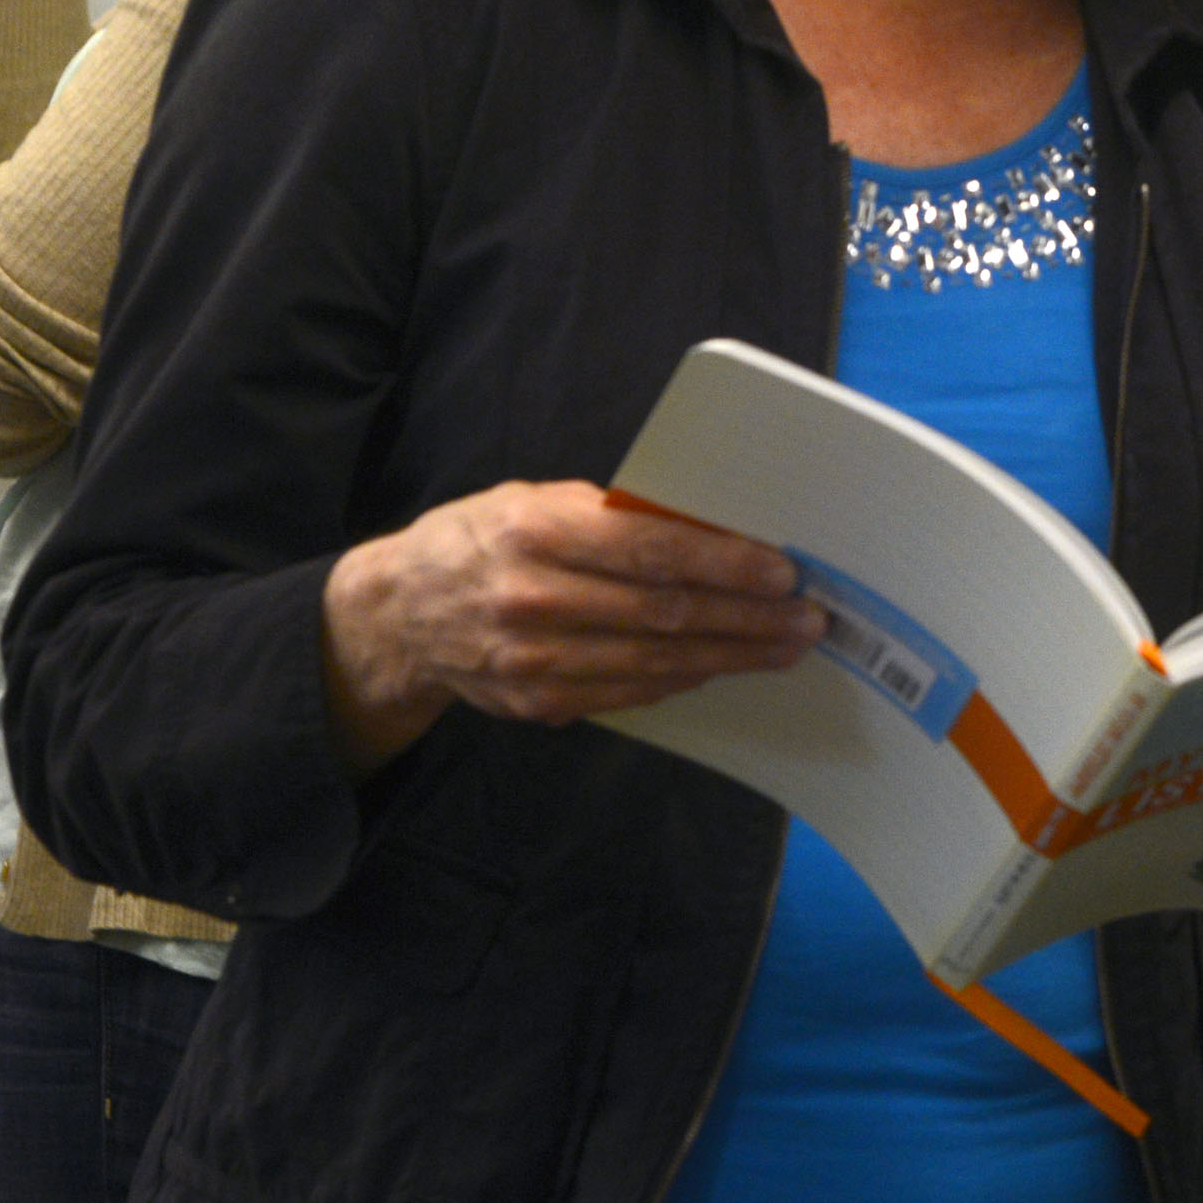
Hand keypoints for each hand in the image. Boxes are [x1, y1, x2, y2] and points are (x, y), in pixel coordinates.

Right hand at [318, 482, 825, 773]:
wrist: (397, 613)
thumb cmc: (481, 540)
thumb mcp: (532, 501)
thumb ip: (609, 517)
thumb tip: (706, 530)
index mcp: (534, 530)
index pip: (650, 550)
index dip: (724, 564)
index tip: (780, 570)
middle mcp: (531, 597)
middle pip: (663, 613)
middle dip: (746, 618)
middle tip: (805, 618)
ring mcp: (532, 658)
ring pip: (654, 661)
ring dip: (729, 657)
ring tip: (783, 648)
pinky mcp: (537, 701)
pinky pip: (628, 692)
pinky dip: (682, 680)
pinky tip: (721, 667)